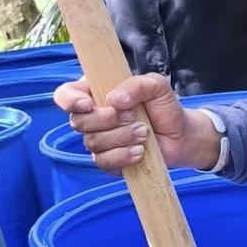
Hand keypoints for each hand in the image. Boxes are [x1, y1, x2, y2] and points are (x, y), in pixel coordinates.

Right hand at [52, 73, 220, 172]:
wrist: (180, 135)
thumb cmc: (164, 107)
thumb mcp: (156, 86)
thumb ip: (136, 85)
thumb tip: (113, 99)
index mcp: (96, 92)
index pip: (66, 95)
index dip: (70, 100)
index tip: (89, 104)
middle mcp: (92, 117)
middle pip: (79, 121)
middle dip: (108, 119)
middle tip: (133, 116)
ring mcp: (98, 140)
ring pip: (92, 142)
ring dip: (121, 137)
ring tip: (144, 133)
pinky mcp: (107, 160)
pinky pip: (103, 161)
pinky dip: (122, 156)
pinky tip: (140, 152)